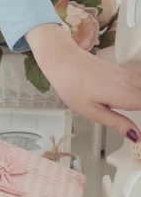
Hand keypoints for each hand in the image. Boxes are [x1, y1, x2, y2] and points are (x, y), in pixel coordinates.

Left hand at [27, 24, 140, 142]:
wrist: (63, 61)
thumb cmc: (72, 85)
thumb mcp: (92, 111)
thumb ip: (117, 123)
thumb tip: (136, 136)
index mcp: (126, 94)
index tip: (137, 132)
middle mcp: (132, 82)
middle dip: (139, 111)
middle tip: (125, 121)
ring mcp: (129, 75)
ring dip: (138, 103)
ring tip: (114, 110)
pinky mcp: (124, 72)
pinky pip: (139, 84)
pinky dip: (137, 94)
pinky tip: (125, 102)